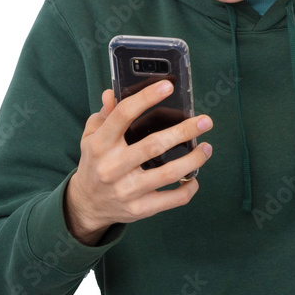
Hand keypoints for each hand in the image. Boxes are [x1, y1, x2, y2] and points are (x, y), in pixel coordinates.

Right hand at [64, 81, 212, 245]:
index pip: (124, 115)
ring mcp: (127, 190)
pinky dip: (188, 188)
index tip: (168, 85)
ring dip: (193, 160)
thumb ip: (104, 114)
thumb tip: (112, 93)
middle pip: (153, 146)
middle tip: (205, 121)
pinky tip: (194, 178)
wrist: (87, 205)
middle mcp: (112, 167)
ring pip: (168, 174)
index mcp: (100, 144)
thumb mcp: (91, 136)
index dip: (146, 98)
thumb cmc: (95, 163)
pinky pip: (171, 200)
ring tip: (207, 147)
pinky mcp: (139, 209)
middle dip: (183, 131)